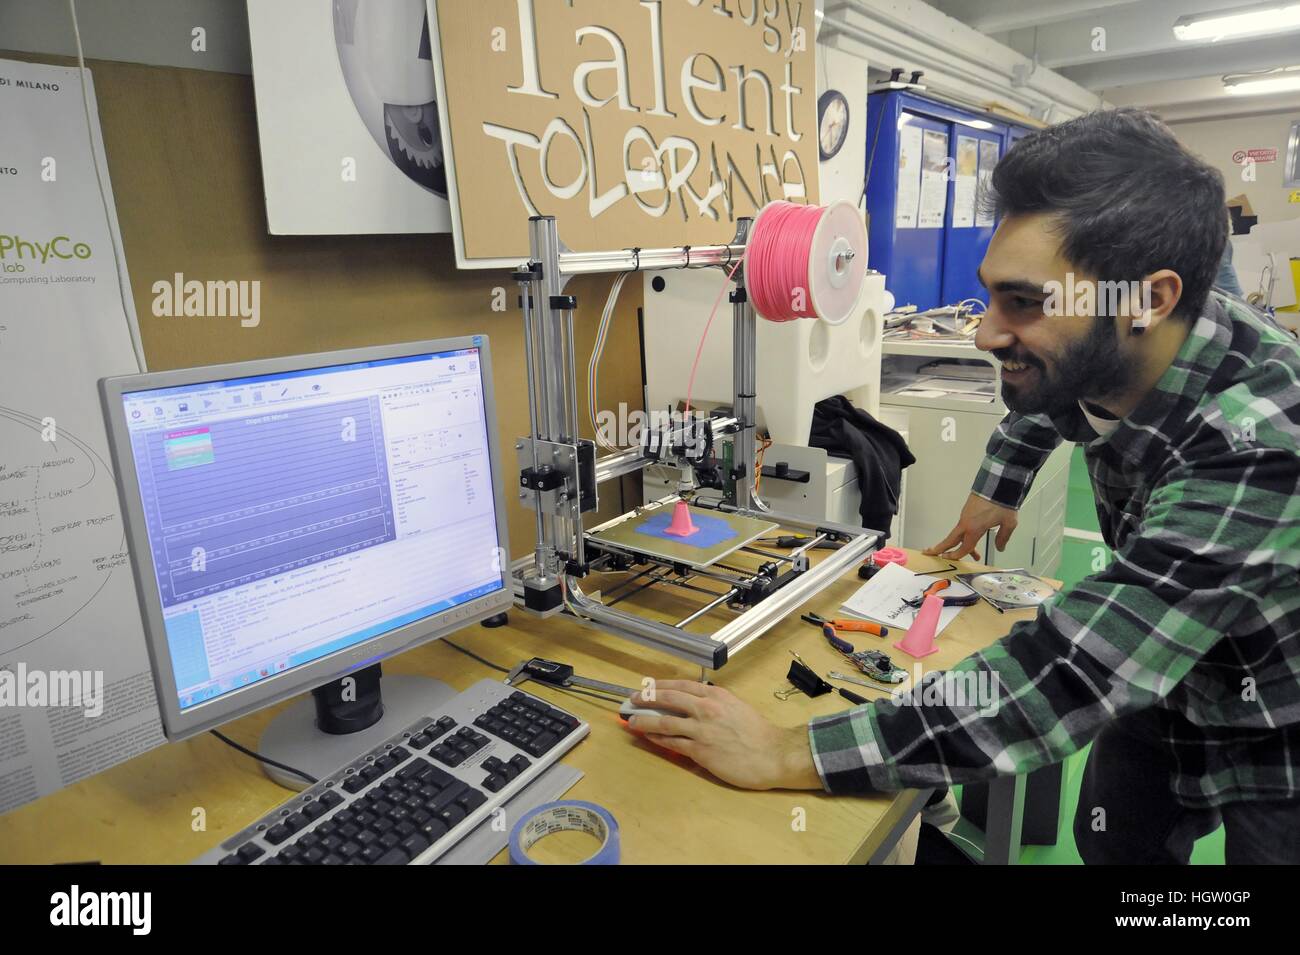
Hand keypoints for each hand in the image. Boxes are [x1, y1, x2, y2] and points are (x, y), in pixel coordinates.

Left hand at [624, 680, 822, 790]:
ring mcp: (701, 730)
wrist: (772, 754)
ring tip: (632, 722)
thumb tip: (697, 702)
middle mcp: (706, 708)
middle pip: (668, 699)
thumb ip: (716, 702)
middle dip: (646, 699)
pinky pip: (672, 743)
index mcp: (716, 695)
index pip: (681, 686)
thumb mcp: (736, 706)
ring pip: (665, 722)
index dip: (661, 686)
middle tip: (633, 700)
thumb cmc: (757, 732)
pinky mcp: (700, 750)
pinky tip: (649, 738)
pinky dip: (658, 740)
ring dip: (645, 721)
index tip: (648, 686)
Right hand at [925, 492, 1018, 560]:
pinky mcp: (967, 510)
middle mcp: (966, 523)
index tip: (946, 559)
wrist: (997, 483)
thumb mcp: (1008, 523)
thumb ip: (1002, 537)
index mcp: (974, 529)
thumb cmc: (1002, 503)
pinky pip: (963, 525)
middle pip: (950, 539)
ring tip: (975, 553)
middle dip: (940, 547)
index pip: (963, 547)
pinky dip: (966, 534)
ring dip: (962, 543)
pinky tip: (976, 535)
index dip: (955, 555)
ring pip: (959, 533)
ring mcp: (965, 515)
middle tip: (930, 552)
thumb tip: (1000, 547)